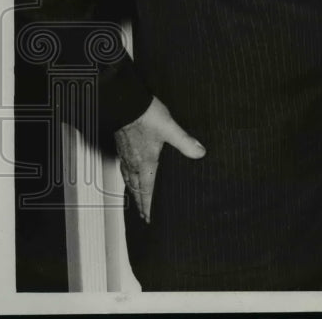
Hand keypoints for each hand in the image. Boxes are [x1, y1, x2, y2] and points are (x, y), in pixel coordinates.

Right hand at [114, 96, 205, 222]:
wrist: (126, 103)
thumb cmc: (145, 116)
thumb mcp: (171, 129)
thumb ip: (186, 142)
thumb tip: (200, 153)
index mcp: (145, 163)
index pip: (147, 190)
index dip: (148, 206)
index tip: (148, 218)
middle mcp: (134, 162)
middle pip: (136, 188)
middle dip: (140, 202)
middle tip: (143, 214)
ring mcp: (126, 154)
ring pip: (128, 179)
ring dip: (132, 191)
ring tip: (136, 197)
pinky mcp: (121, 145)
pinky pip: (123, 167)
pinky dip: (126, 175)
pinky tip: (129, 171)